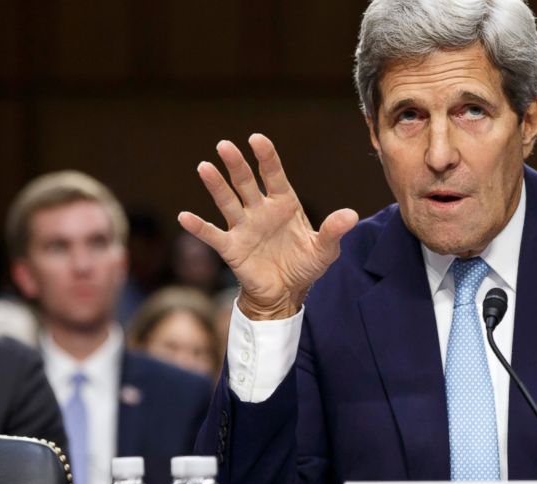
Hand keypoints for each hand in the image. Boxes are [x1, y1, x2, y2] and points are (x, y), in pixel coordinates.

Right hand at [178, 133, 358, 319]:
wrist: (286, 292)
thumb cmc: (304, 265)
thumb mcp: (324, 250)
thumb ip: (334, 231)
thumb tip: (351, 215)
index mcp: (284, 204)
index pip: (273, 175)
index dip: (266, 157)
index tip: (257, 139)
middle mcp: (260, 210)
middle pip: (245, 182)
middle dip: (236, 164)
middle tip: (225, 145)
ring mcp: (244, 227)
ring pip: (227, 201)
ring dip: (216, 186)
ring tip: (204, 167)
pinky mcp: (232, 248)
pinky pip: (213, 235)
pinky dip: (199, 227)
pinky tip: (185, 217)